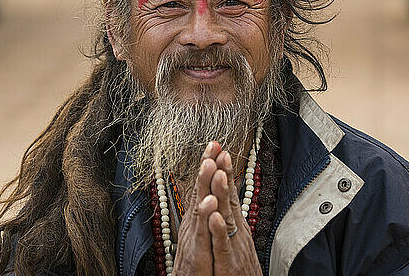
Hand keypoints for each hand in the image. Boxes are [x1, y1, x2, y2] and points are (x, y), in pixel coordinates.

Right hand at [172, 141, 221, 275]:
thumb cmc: (199, 263)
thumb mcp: (202, 234)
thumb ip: (204, 214)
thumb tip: (208, 192)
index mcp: (196, 218)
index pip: (203, 186)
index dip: (209, 165)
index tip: (216, 144)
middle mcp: (193, 224)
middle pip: (199, 191)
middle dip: (206, 167)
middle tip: (212, 145)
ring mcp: (194, 238)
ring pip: (200, 208)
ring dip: (205, 185)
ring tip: (210, 165)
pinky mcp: (197, 255)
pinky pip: (202, 234)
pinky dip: (206, 218)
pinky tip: (210, 203)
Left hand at [208, 149, 261, 275]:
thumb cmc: (238, 265)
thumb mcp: (233, 235)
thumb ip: (228, 213)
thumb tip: (224, 191)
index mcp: (234, 222)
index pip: (228, 191)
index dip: (223, 170)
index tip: (219, 148)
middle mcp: (236, 230)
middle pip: (228, 198)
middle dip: (223, 173)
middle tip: (220, 151)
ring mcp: (233, 245)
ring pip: (226, 216)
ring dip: (222, 194)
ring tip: (218, 173)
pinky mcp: (228, 264)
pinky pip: (222, 244)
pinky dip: (219, 229)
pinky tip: (214, 215)